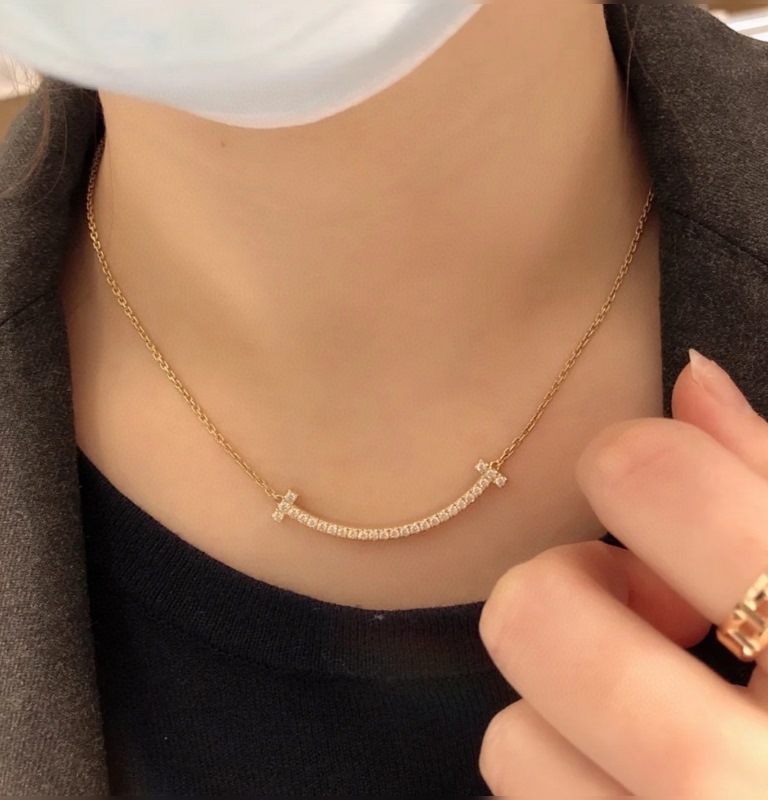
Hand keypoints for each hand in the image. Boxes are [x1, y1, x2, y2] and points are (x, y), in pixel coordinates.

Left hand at [477, 349, 767, 796]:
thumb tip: (690, 375)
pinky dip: (559, 773)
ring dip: (563, 711)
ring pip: (509, 737)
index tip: (657, 503)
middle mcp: (746, 778)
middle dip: (569, 592)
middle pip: (533, 612)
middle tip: (643, 613)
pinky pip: (523, 796)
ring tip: (645, 716)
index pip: (648, 476)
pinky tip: (634, 777)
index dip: (630, 465)